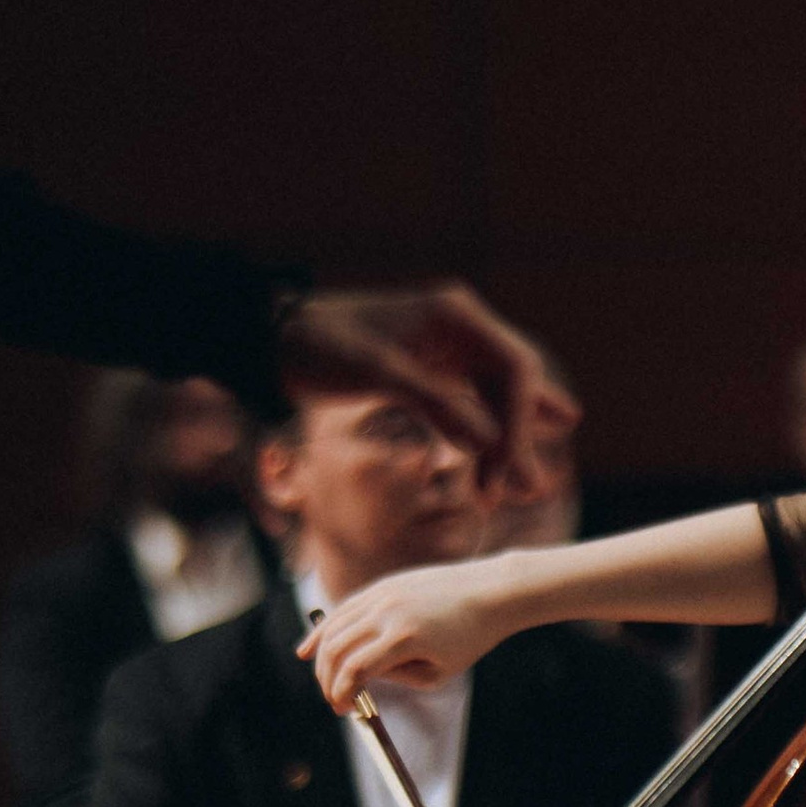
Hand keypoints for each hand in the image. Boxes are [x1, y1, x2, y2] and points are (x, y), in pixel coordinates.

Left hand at [277, 284, 573, 508]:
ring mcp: (446, 349)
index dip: (519, 421)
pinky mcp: (428, 371)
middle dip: (519, 437)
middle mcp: (459, 329)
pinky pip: (471, 402)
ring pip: (494, 397)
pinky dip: (486, 431)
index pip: (513, 369)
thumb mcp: (378, 372)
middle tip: (530, 490)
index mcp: (455, 316)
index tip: (506, 468)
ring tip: (528, 487)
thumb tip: (492, 443)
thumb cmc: (322, 348)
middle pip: (510, 385)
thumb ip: (437, 404)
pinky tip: (510, 451)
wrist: (275, 342)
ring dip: (507, 439)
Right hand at [303, 560, 517, 709]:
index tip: (343, 710)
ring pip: (334, 627)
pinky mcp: (382, 586)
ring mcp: (382, 594)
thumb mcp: (439, 673)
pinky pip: (343, 609)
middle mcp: (386, 612)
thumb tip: (364, 677)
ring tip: (321, 680)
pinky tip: (309, 648)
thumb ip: (398, 678)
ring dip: (320, 657)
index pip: (355, 670)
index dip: (342, 694)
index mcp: (403, 638)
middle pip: (337, 649)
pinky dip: (323, 630)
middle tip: (334, 700)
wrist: (490, 592)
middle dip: (327, 679)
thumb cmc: (470, 636)